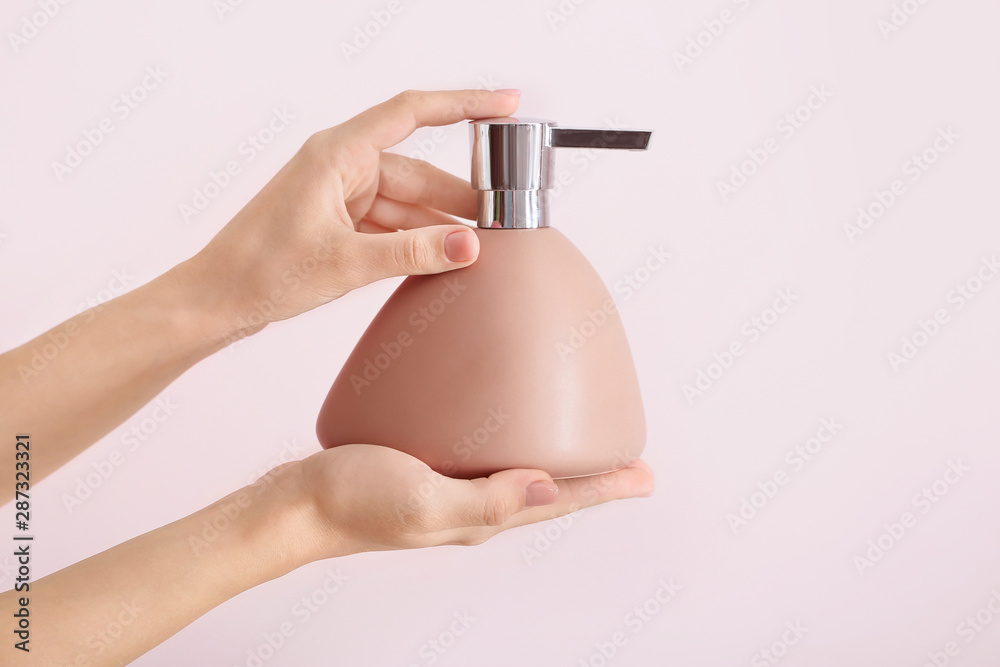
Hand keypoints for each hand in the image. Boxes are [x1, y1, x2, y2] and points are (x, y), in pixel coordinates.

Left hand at [183, 89, 520, 340]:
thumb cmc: (262, 270)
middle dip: (459, 194)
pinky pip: (390, 223)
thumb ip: (413, 253)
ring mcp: (340, 194)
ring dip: (438, 223)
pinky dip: (415, 239)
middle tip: (502, 217)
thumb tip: (468, 246)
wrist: (217, 300)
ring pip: (406, 201)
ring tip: (478, 246)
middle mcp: (341, 166)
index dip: (464, 105)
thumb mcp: (346, 262)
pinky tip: (441, 257)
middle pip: (417, 170)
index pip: (413, 113)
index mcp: (337, 153)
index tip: (504, 105)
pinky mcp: (338, 221)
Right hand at [274, 444, 653, 558]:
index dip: (605, 490)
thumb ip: (487, 499)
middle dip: (592, 477)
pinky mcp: (428, 466)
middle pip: (549, 491)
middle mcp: (474, 505)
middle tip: (626, 459)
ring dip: (555, 459)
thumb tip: (550, 488)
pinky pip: (483, 453)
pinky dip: (508, 439)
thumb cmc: (351, 505)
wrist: (294, 505)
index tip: (645, 476)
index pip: (558, 503)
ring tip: (577, 435)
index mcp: (481, 516)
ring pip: (520, 471)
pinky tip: (500, 417)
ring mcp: (452, 487)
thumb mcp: (423, 503)